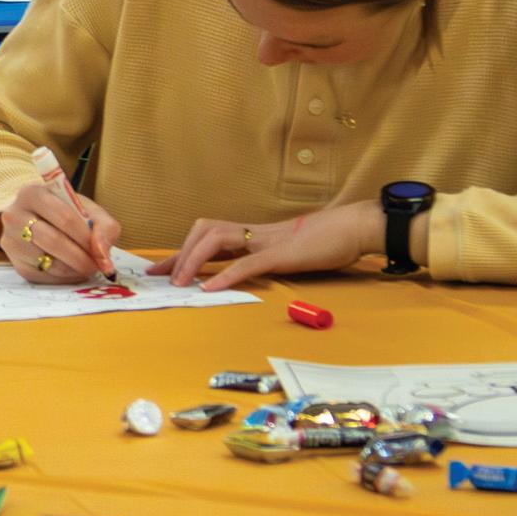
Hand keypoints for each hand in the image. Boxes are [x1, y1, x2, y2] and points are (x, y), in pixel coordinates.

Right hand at [0, 180, 123, 284]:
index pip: (64, 218)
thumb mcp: (87, 209)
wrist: (36, 218)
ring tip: (86, 267)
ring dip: (74, 270)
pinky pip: (42, 277)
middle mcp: (14, 215)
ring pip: (48, 262)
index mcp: (33, 193)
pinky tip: (71, 271)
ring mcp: (10, 240)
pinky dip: (62, 278)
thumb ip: (105, 227)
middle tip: (97, 266)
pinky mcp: (14, 262)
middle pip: (54, 241)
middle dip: (81, 258)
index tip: (101, 250)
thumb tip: (103, 255)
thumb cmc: (65, 212)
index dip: (86, 238)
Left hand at [146, 200, 382, 290]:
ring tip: (180, 283)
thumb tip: (242, 272)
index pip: (208, 237)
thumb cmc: (327, 241)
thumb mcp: (288, 252)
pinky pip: (247, 262)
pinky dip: (224, 275)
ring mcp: (266, 241)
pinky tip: (209, 288)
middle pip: (203, 232)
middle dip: (179, 254)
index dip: (183, 252)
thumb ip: (264, 258)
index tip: (162, 268)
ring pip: (216, 240)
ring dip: (193, 261)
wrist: (356, 227)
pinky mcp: (281, 254)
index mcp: (254, 234)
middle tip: (160, 276)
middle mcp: (254, 233)